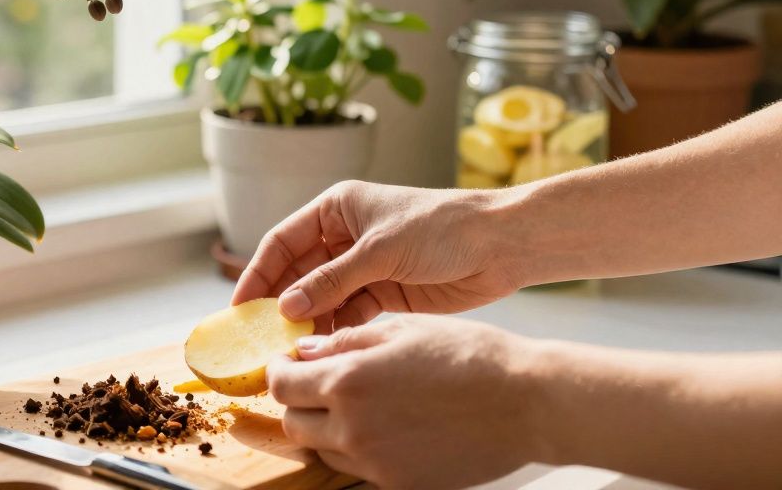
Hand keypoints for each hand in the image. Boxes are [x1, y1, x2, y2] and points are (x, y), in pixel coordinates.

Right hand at [231, 180, 521, 330]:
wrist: (501, 246)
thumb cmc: (442, 228)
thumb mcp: (381, 251)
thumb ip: (333, 280)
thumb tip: (287, 307)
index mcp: (337, 209)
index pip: (282, 242)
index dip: (258, 274)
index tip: (239, 307)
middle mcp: (344, 236)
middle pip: (298, 272)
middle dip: (279, 303)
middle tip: (258, 338)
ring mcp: (363, 265)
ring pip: (321, 297)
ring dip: (307, 321)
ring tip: (290, 351)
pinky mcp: (384, 292)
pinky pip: (348, 313)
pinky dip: (335, 330)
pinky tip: (324, 350)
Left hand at [267, 315, 543, 488]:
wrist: (525, 402)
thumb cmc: (467, 355)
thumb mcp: (400, 329)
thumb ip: (343, 342)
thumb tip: (303, 352)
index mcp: (347, 382)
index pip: (280, 385)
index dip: (278, 371)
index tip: (288, 363)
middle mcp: (353, 428)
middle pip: (293, 423)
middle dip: (297, 400)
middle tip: (318, 382)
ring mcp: (376, 462)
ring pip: (322, 450)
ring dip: (325, 427)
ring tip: (357, 403)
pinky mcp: (400, 483)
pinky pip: (358, 468)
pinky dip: (357, 449)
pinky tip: (385, 425)